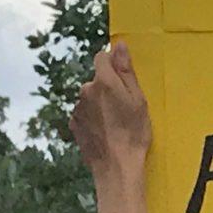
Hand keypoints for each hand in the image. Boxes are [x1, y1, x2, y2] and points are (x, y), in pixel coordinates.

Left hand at [70, 40, 151, 180]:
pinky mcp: (74, 125)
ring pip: (90, 98)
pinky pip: (85, 114)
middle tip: (125, 107)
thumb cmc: (133, 133)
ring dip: (100, 104)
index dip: (113, 65)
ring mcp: (77, 109)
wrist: (116, 167)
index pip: (102, 57)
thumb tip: (119, 45)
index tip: (124, 78)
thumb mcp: (138, 99)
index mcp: (103, 81)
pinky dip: (94, 119)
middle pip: (96, 80)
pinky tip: (106, 132)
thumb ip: (126, 70)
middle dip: (108, 88)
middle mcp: (85, 91)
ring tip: (116, 123)